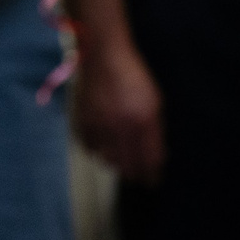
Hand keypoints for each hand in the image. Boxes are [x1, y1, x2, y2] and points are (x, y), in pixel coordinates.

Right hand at [73, 44, 163, 182]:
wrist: (104, 58)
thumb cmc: (134, 77)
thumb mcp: (155, 102)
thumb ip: (155, 130)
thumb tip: (156, 154)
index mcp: (143, 121)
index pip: (150, 159)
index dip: (152, 174)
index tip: (152, 181)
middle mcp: (121, 127)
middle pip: (127, 165)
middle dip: (134, 175)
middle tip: (137, 178)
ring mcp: (100, 125)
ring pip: (107, 159)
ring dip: (115, 163)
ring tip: (121, 161)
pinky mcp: (83, 121)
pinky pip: (90, 147)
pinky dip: (97, 151)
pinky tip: (103, 146)